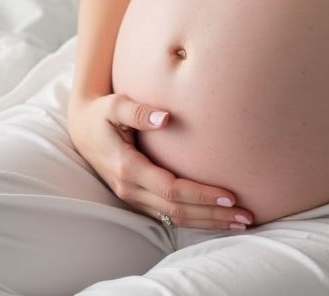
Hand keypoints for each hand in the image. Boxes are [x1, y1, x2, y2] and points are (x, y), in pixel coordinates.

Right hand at [66, 92, 255, 230]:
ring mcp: (134, 198)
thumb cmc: (102, 113)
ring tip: (239, 221)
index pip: (172, 189)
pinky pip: (169, 217)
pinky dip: (194, 219)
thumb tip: (165, 117)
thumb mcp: (114, 105)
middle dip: (213, 214)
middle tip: (246, 214)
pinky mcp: (138, 200)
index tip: (229, 194)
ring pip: (175, 219)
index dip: (201, 194)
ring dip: (208, 222)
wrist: (82, 129)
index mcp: (128, 168)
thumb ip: (138, 110)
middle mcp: (131, 189)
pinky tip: (216, 217)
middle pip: (178, 211)